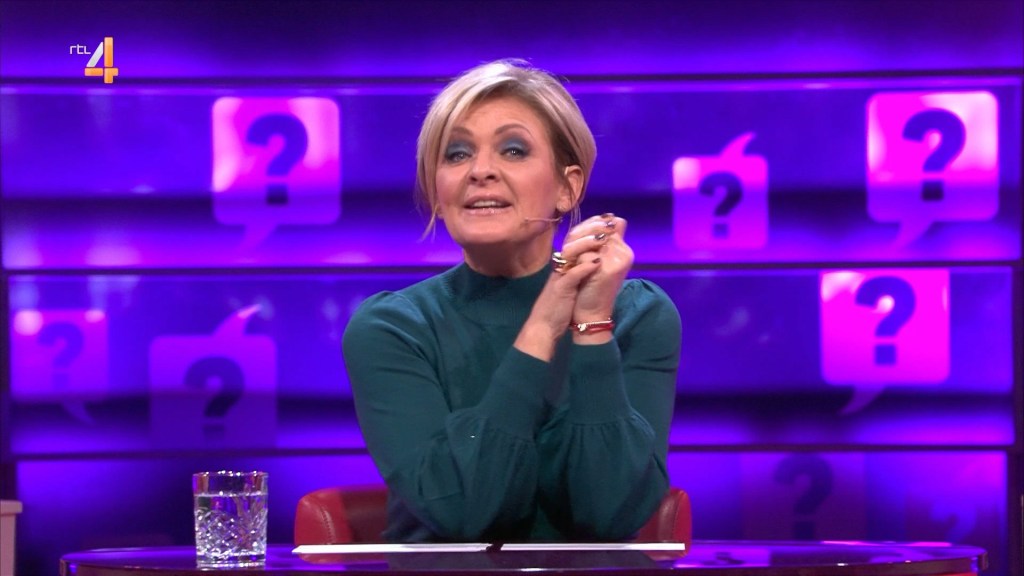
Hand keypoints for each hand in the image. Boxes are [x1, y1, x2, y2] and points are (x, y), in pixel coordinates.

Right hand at [513, 215, 612, 359]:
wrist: (544, 326)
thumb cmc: (560, 304)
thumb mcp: (572, 282)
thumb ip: (581, 266)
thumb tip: (597, 254)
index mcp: (564, 263)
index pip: (577, 236)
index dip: (592, 225)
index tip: (609, 217)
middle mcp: (561, 265)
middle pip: (573, 239)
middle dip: (592, 229)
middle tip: (609, 223)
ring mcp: (559, 276)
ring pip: (570, 253)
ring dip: (587, 244)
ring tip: (603, 238)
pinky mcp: (561, 290)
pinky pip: (571, 275)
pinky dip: (584, 268)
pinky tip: (596, 262)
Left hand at [569, 214, 631, 323]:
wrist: (590, 312)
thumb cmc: (590, 285)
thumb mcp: (597, 261)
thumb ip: (601, 242)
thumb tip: (604, 221)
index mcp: (623, 249)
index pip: (611, 222)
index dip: (593, 224)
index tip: (578, 232)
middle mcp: (624, 253)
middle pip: (601, 228)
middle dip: (582, 233)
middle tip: (568, 246)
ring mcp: (618, 261)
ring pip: (593, 240)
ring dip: (577, 246)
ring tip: (567, 257)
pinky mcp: (609, 270)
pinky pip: (588, 255)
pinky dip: (577, 260)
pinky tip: (572, 268)